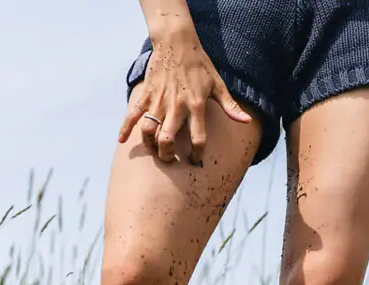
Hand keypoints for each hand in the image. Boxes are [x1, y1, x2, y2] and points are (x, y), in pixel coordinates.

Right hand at [119, 27, 251, 164]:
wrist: (176, 42)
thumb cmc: (199, 65)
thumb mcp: (218, 85)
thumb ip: (230, 106)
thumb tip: (247, 122)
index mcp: (196, 106)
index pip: (198, 138)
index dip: (197, 153)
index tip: (196, 160)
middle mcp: (176, 106)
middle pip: (167, 139)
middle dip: (167, 154)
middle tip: (169, 159)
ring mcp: (158, 100)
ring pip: (148, 130)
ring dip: (149, 144)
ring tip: (154, 149)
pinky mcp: (146, 94)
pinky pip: (132, 114)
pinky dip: (125, 128)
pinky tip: (121, 140)